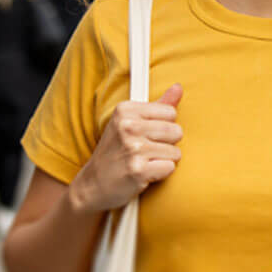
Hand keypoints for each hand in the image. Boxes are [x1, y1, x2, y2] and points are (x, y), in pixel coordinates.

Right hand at [68, 83, 182, 214]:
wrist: (93, 184)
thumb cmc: (115, 152)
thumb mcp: (129, 123)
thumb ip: (157, 105)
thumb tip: (179, 87)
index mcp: (125, 110)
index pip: (171, 112)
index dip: (164, 127)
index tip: (147, 135)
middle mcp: (128, 126)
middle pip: (176, 131)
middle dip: (167, 145)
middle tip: (147, 152)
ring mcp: (133, 148)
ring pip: (175, 152)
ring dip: (164, 161)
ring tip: (145, 162)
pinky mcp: (138, 170)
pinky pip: (170, 168)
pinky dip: (161, 174)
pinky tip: (144, 174)